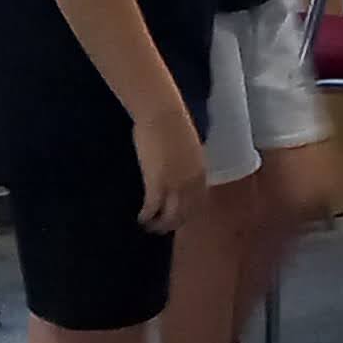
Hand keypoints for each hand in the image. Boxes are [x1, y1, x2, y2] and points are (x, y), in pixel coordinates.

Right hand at [131, 98, 207, 233]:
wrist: (162, 114)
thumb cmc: (172, 123)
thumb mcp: (189, 147)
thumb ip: (188, 163)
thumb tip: (181, 168)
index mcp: (201, 173)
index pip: (198, 203)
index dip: (188, 213)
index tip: (179, 218)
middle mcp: (191, 183)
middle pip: (185, 213)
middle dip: (173, 224)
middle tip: (161, 229)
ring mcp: (175, 185)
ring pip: (169, 215)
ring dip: (159, 224)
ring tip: (149, 227)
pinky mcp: (157, 183)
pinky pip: (152, 208)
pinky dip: (146, 216)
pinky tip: (140, 218)